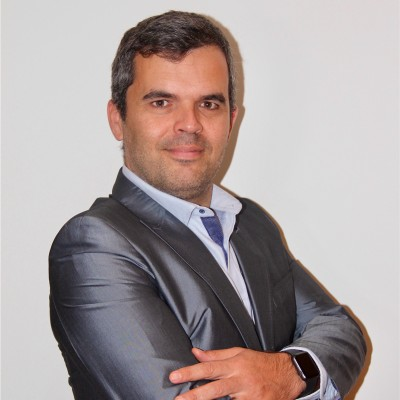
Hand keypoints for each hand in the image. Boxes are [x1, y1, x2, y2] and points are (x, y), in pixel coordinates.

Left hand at [169, 347, 305, 399]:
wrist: (287, 374)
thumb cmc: (259, 362)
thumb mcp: (238, 353)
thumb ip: (216, 355)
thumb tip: (195, 352)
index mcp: (235, 365)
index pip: (208, 368)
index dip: (190, 372)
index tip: (174, 376)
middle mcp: (240, 380)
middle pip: (214, 390)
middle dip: (194, 396)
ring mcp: (249, 396)